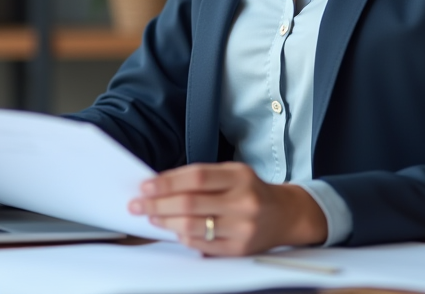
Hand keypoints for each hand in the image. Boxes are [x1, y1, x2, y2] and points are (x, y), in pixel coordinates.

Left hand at [127, 162, 326, 255]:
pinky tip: (173, 229)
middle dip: (158, 204)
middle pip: (190, 204)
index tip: (146, 185)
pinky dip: (183, 237)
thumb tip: (161, 185)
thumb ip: (203, 178)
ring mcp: (242, 228)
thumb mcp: (233, 174)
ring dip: (165, 222)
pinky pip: (202, 245)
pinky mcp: (239, 250)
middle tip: (138, 204)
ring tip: (151, 216)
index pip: (197, 177)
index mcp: (240, 177)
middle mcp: (243, 202)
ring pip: (193, 227)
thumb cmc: (252, 191)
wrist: (286, 215)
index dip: (167, 182)